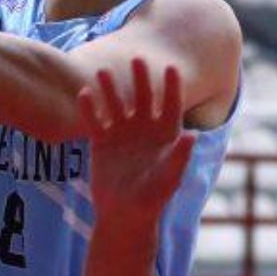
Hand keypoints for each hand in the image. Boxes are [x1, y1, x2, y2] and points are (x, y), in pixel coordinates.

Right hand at [77, 58, 194, 226]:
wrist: (124, 215)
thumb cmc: (152, 199)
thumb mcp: (168, 179)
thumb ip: (179, 157)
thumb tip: (193, 136)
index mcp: (166, 135)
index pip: (171, 105)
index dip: (172, 87)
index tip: (170, 67)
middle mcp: (144, 129)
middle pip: (144, 98)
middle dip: (142, 79)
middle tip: (137, 59)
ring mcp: (122, 134)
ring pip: (117, 105)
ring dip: (110, 89)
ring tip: (102, 71)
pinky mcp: (102, 142)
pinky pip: (94, 120)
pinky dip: (89, 108)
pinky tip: (83, 94)